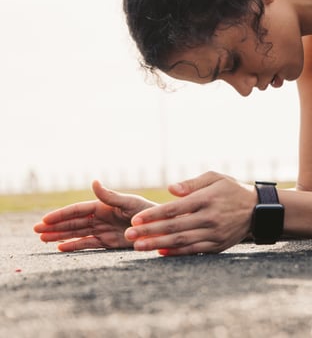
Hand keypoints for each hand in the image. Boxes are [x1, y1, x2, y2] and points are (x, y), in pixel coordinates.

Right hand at [33, 180, 157, 251]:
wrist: (159, 228)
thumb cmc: (146, 212)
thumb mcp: (128, 203)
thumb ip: (110, 195)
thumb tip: (93, 181)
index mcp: (103, 206)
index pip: (77, 210)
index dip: (60, 215)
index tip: (44, 220)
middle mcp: (101, 217)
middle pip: (73, 222)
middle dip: (55, 226)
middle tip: (35, 231)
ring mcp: (103, 230)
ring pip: (77, 233)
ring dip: (60, 235)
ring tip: (42, 240)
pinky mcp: (108, 242)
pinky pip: (87, 244)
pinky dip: (74, 246)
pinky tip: (60, 247)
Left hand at [124, 171, 255, 255]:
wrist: (257, 210)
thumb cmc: (232, 189)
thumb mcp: (215, 177)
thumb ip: (192, 183)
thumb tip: (170, 189)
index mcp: (207, 198)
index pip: (175, 209)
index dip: (153, 215)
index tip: (136, 219)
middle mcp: (209, 217)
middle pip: (174, 227)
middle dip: (149, 232)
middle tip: (129, 236)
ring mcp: (213, 234)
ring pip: (181, 241)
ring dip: (157, 244)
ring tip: (138, 247)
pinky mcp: (217, 246)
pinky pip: (192, 251)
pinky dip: (175, 252)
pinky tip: (160, 252)